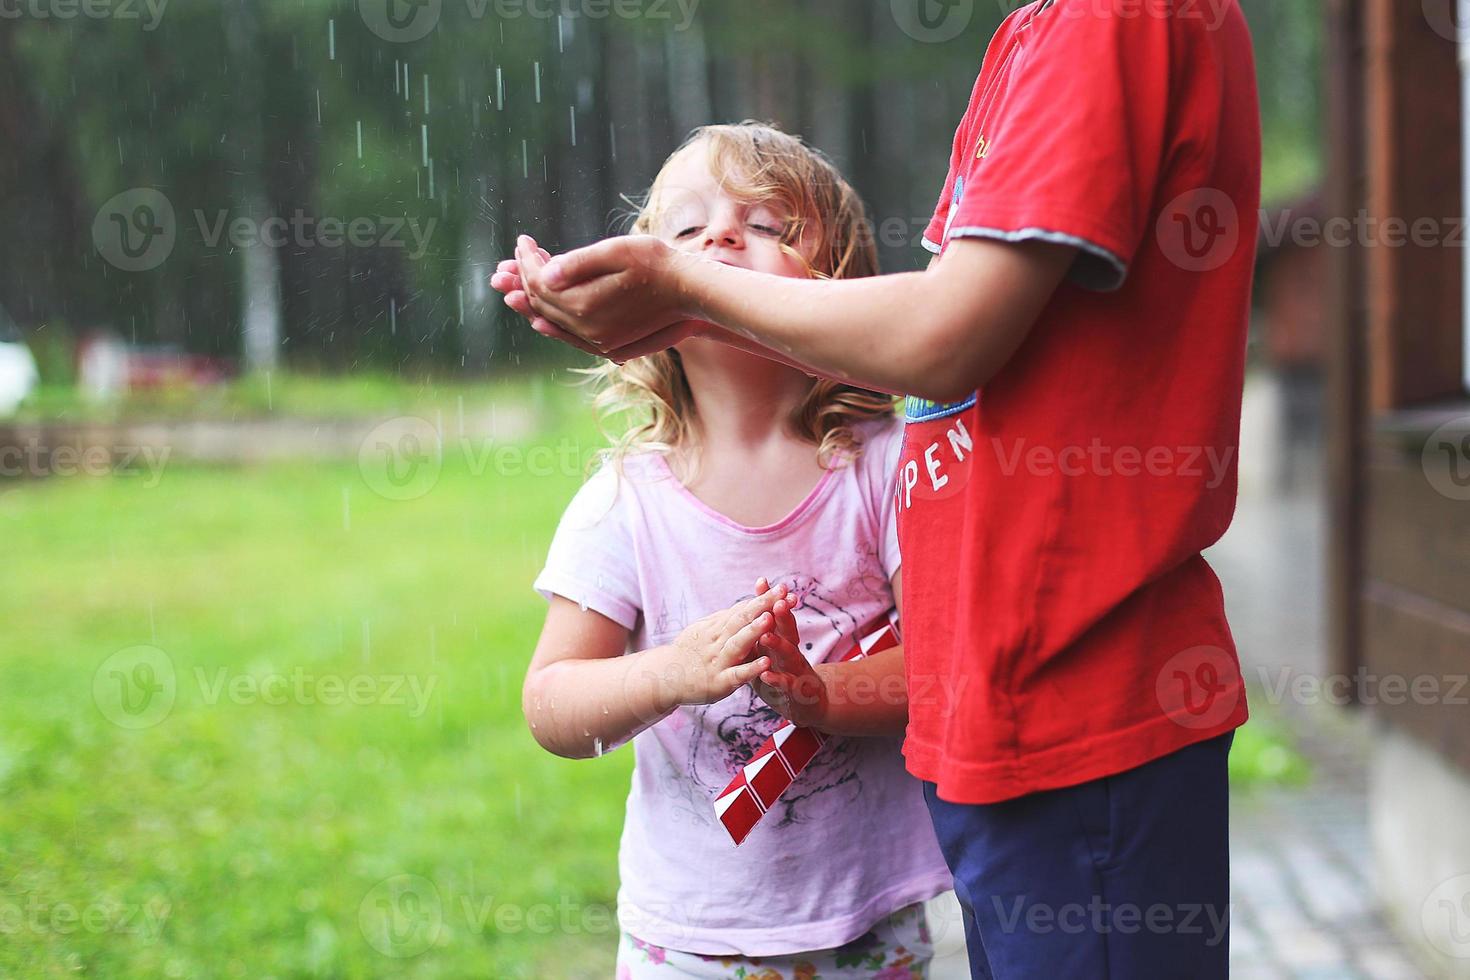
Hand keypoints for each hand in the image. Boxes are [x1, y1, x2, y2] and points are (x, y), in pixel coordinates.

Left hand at [520, 234, 706, 355]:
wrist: (692, 292)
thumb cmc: (658, 263)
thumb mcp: (617, 252)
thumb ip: (578, 264)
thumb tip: (544, 273)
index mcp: (585, 305)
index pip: (540, 282)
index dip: (527, 260)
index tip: (523, 239)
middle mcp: (588, 330)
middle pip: (542, 304)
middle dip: (524, 278)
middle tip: (516, 257)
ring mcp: (598, 342)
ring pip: (553, 322)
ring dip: (532, 303)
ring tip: (513, 286)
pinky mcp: (609, 347)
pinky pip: (571, 337)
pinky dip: (552, 325)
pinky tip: (541, 320)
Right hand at [663, 585, 790, 706]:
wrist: (664, 678)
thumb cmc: (689, 653)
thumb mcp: (704, 630)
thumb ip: (726, 618)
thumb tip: (748, 602)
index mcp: (717, 627)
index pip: (743, 609)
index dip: (763, 598)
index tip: (783, 587)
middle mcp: (718, 641)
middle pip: (742, 619)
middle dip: (763, 605)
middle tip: (782, 591)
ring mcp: (718, 661)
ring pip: (737, 643)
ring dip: (754, 630)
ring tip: (770, 618)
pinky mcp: (719, 682)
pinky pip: (736, 674)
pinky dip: (751, 669)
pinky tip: (766, 663)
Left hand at [749, 578, 828, 727]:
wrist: (808, 703)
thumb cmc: (783, 672)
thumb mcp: (773, 649)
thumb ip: (764, 629)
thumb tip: (752, 601)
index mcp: (783, 640)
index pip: (777, 616)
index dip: (770, 600)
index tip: (761, 582)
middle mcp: (792, 651)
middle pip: (788, 630)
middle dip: (782, 615)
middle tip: (776, 601)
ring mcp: (796, 671)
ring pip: (789, 655)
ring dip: (778, 645)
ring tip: (766, 635)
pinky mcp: (795, 692)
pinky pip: (785, 684)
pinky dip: (776, 679)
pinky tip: (765, 674)